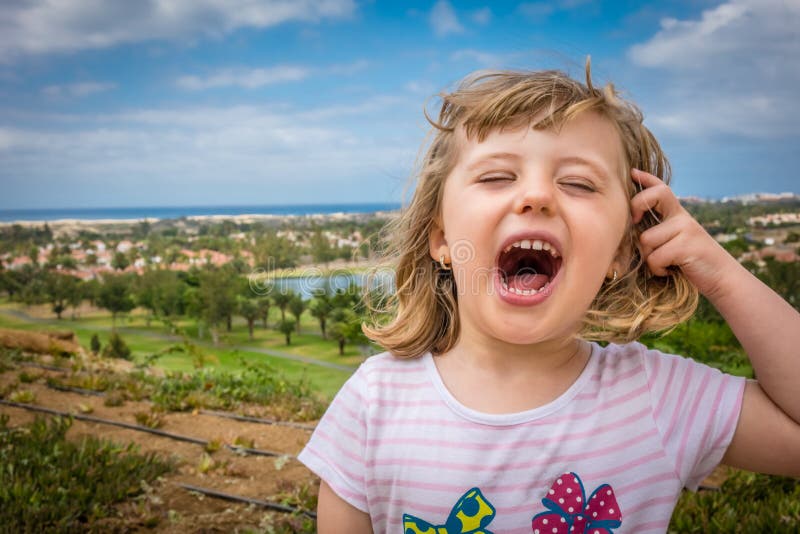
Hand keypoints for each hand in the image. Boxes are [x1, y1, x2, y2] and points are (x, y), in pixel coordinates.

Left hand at [629, 168, 735, 298]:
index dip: (646, 179)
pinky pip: (655, 257)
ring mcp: (686, 229)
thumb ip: (657, 233)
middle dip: (636, 206)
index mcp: (677, 215)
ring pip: (646, 238)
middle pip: (653, 196)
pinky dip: (657, 269)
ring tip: (665, 263)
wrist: (722, 278)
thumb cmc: (690, 263)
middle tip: (636, 222)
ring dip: (649, 257)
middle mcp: (682, 218)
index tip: (633, 173)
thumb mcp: (674, 243)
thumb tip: (628, 229)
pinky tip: (670, 271)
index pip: (662, 189)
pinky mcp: (687, 246)